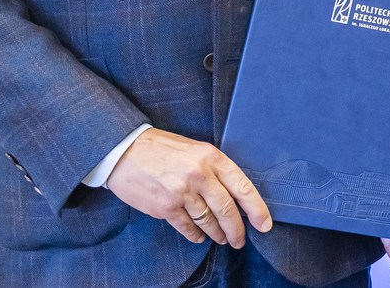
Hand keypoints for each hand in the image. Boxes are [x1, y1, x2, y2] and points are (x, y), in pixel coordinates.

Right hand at [105, 128, 271, 246]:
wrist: (125, 151)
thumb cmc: (162, 148)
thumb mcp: (195, 149)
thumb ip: (214, 169)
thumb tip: (233, 194)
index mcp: (211, 157)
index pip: (242, 186)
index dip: (256, 208)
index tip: (264, 224)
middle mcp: (199, 175)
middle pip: (227, 209)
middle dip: (237, 230)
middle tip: (240, 240)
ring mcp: (181, 193)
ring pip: (209, 221)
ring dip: (217, 234)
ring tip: (222, 239)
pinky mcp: (165, 207)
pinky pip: (187, 227)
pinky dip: (196, 235)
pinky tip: (200, 237)